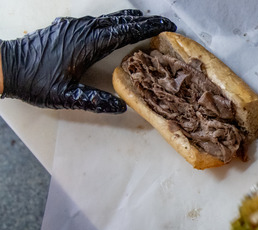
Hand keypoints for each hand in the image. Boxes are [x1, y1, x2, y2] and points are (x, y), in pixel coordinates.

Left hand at [0, 10, 174, 112]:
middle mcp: (81, 31)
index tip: (165, 25)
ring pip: (106, 19)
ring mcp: (72, 27)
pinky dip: (109, 22)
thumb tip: (121, 106)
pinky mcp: (64, 28)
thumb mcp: (66, 97)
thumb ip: (95, 101)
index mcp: (87, 45)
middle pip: (118, 21)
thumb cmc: (34, 82)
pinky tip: (111, 27)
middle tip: (162, 22)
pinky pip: (93, 21)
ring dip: (126, 20)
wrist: (5, 66)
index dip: (147, 28)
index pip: (124, 32)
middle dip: (142, 21)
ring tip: (141, 21)